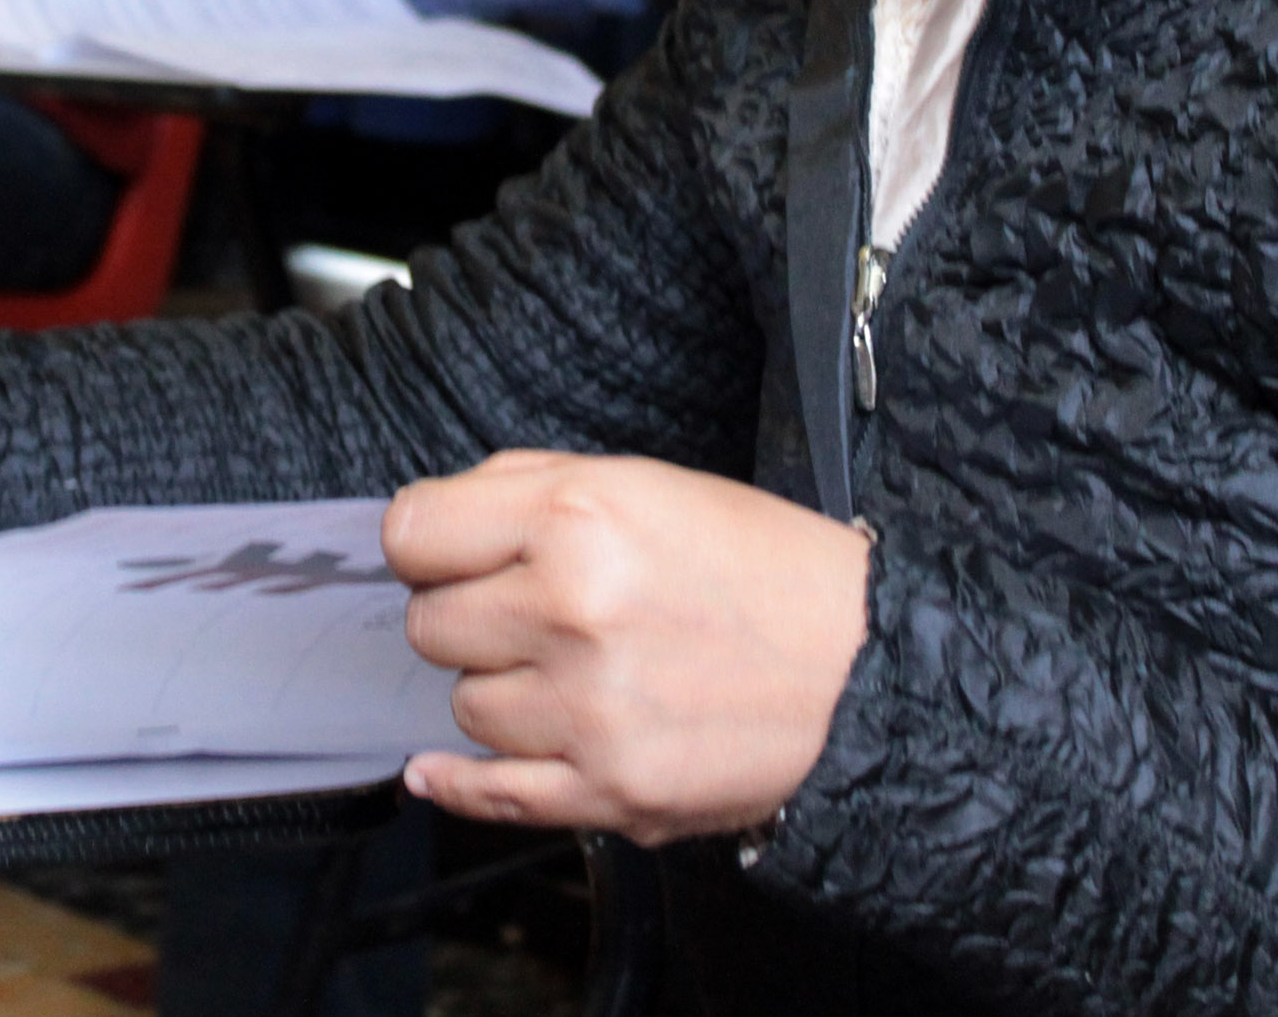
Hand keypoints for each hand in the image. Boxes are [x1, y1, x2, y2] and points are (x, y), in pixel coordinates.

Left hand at [384, 451, 871, 843]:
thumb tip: (431, 524)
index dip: (428, 543)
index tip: (448, 555)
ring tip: (573, 671)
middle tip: (528, 612)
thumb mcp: (645, 483)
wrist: (865, 670)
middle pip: (429, 624)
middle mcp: (572, 613)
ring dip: (500, 689)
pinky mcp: (608, 792)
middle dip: (467, 614)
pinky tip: (442, 767)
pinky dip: (457, 781)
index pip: (412, 534)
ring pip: (463, 706)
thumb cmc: (762, 570)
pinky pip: (487, 794)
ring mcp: (587, 712)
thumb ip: (526, 489)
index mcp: (576, 520)